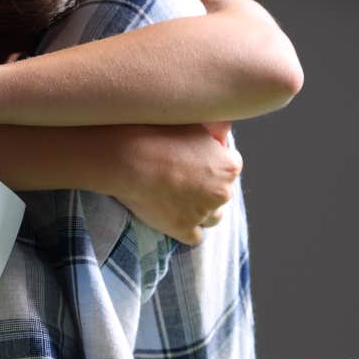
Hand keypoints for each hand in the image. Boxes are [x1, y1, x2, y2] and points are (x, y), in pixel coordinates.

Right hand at [107, 124, 242, 245]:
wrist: (128, 158)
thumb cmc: (156, 133)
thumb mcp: (192, 122)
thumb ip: (212, 131)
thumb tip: (223, 132)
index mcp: (229, 165)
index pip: (231, 166)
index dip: (212, 162)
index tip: (193, 160)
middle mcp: (222, 191)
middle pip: (222, 193)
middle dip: (207, 188)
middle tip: (180, 178)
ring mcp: (203, 212)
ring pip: (212, 217)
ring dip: (200, 210)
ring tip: (176, 199)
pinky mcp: (183, 228)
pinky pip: (194, 237)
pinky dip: (186, 229)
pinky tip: (173, 217)